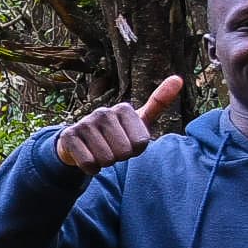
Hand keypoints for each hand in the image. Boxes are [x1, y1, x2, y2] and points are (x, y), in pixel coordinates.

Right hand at [52, 74, 184, 171]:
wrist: (81, 141)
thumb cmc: (117, 132)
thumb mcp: (139, 120)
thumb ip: (159, 102)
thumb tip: (178, 78)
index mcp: (124, 109)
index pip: (141, 144)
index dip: (135, 151)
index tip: (127, 142)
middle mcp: (104, 112)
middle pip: (123, 152)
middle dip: (119, 158)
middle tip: (112, 149)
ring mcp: (84, 123)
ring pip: (106, 159)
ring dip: (104, 163)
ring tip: (100, 152)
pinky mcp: (69, 136)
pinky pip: (89, 163)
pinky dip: (91, 168)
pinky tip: (89, 158)